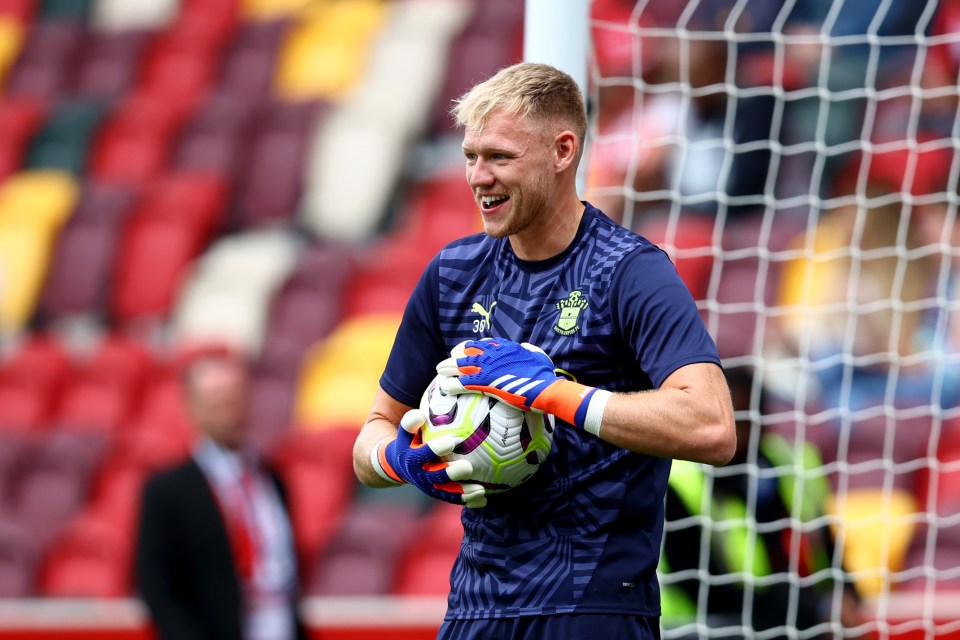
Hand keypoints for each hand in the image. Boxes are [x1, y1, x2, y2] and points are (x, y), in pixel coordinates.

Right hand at [373, 409, 486, 507]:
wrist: (395, 464)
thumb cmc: (414, 436)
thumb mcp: (413, 422)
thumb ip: (427, 408)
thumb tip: (445, 379)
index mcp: (405, 444)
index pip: (405, 429)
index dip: (410, 423)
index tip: (419, 415)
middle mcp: (412, 464)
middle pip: (423, 462)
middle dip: (438, 457)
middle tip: (456, 450)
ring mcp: (422, 480)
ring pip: (439, 485)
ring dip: (458, 487)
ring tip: (478, 487)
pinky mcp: (433, 491)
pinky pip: (451, 497)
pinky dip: (467, 498)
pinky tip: (484, 498)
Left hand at [436, 338, 558, 411]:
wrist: (545, 388)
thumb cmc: (545, 375)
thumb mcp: (538, 356)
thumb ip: (530, 350)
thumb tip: (526, 347)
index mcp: (506, 347)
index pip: (484, 343)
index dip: (472, 346)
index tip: (464, 349)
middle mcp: (495, 354)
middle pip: (469, 351)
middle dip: (456, 354)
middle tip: (447, 360)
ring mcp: (489, 367)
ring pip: (462, 365)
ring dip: (449, 367)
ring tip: (439, 370)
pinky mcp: (486, 382)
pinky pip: (463, 382)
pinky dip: (453, 384)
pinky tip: (445, 387)